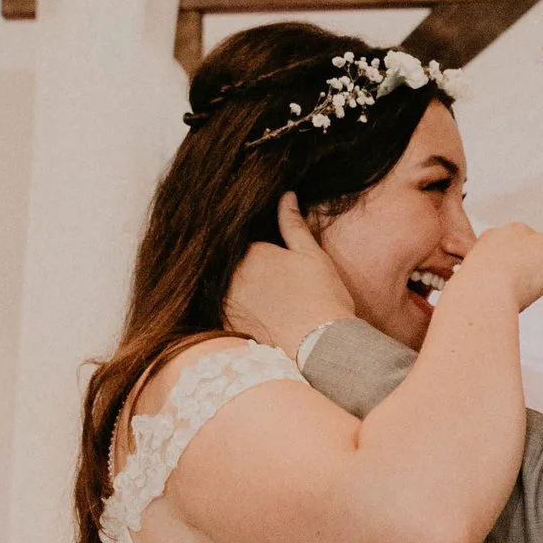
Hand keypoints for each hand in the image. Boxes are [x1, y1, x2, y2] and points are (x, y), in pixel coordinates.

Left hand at [221, 197, 356, 356]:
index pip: (240, 240)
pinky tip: (254, 316)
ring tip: (261, 297)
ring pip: (222, 288)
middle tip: (267, 279)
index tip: (268, 257)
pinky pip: (221, 312)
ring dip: (232, 288)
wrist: (320, 346)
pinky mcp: (226, 328)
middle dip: (239, 267)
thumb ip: (293, 224)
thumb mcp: (311, 254)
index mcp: (250, 251)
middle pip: (227, 264)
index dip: (254, 247)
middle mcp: (230, 276)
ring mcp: (225, 303)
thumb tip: (286, 196)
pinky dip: (230, 311)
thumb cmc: (321, 296)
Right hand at [463, 222, 542, 312]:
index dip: (529, 265)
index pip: (521, 245)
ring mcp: (541, 242)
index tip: (528, 285)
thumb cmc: (472, 297)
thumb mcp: (477, 287)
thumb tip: (497, 300)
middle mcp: (519, 234)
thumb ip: (490, 286)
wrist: (482, 291)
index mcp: (495, 238)